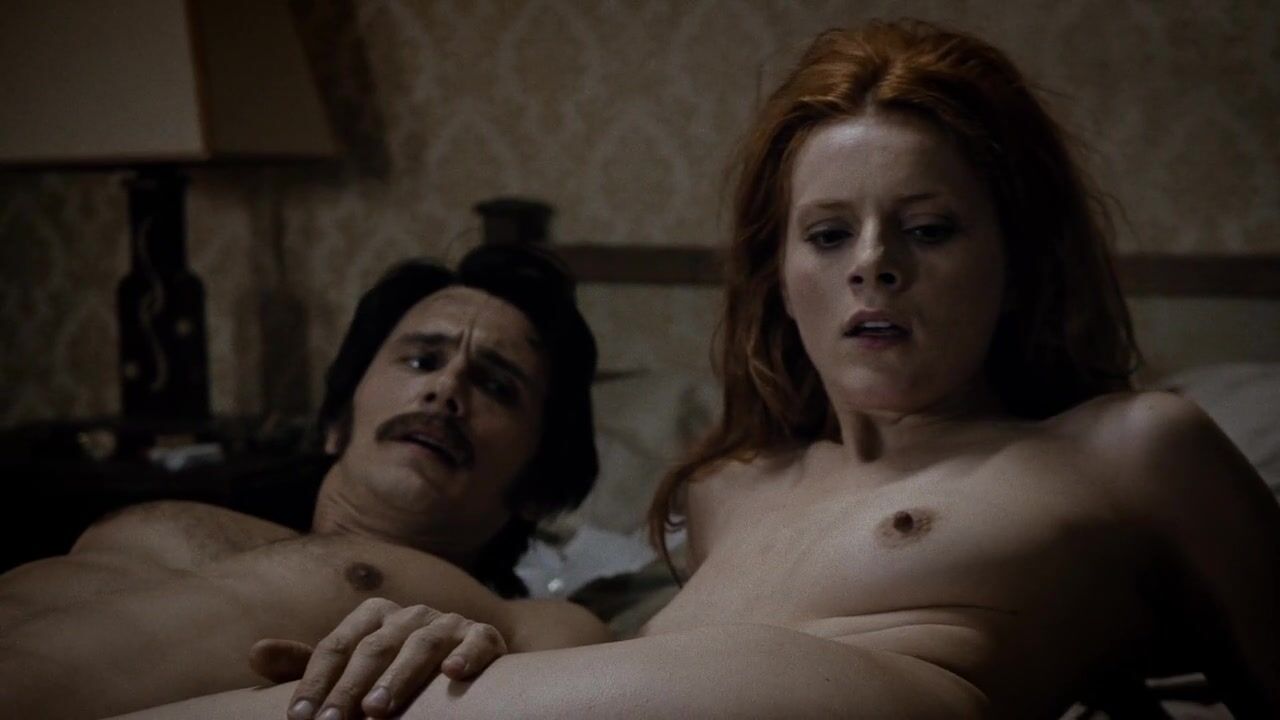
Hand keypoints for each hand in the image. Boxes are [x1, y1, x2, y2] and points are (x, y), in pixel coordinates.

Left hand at [249, 597, 506, 718]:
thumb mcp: (353, 666)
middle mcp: (410, 614)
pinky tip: (452, 674)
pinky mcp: (484, 637)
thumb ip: (310, 664)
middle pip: (375, 647)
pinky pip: (477, 641)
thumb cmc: (398, 670)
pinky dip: (466, 655)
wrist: (467, 660)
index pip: (337, 645)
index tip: (299, 718)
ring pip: (420, 645)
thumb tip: (255, 652)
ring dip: (398, 677)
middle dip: (351, 687)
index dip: (316, 682)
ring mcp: (449, 623)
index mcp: (375, 616)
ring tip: (377, 709)